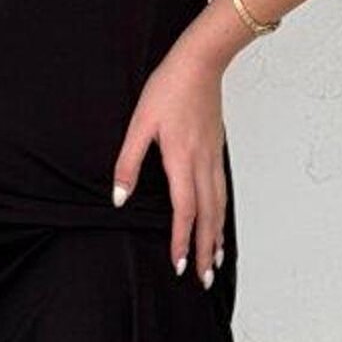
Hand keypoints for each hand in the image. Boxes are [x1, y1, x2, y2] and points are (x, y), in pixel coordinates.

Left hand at [111, 44, 227, 287]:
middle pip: (208, 216)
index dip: (182, 240)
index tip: (178, 264)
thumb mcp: (139, 123)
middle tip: (203, 278)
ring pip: (219, 205)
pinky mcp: (216, 150)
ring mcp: (213, 157)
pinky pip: (222, 191)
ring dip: (217, 235)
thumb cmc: (167, 89)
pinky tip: (219, 221)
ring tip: (216, 260)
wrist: (200, 63)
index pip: (184, 210)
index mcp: (181, 159)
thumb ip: (128, 162)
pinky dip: (222, 213)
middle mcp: (202, 163)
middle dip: (205, 249)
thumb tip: (119, 197)